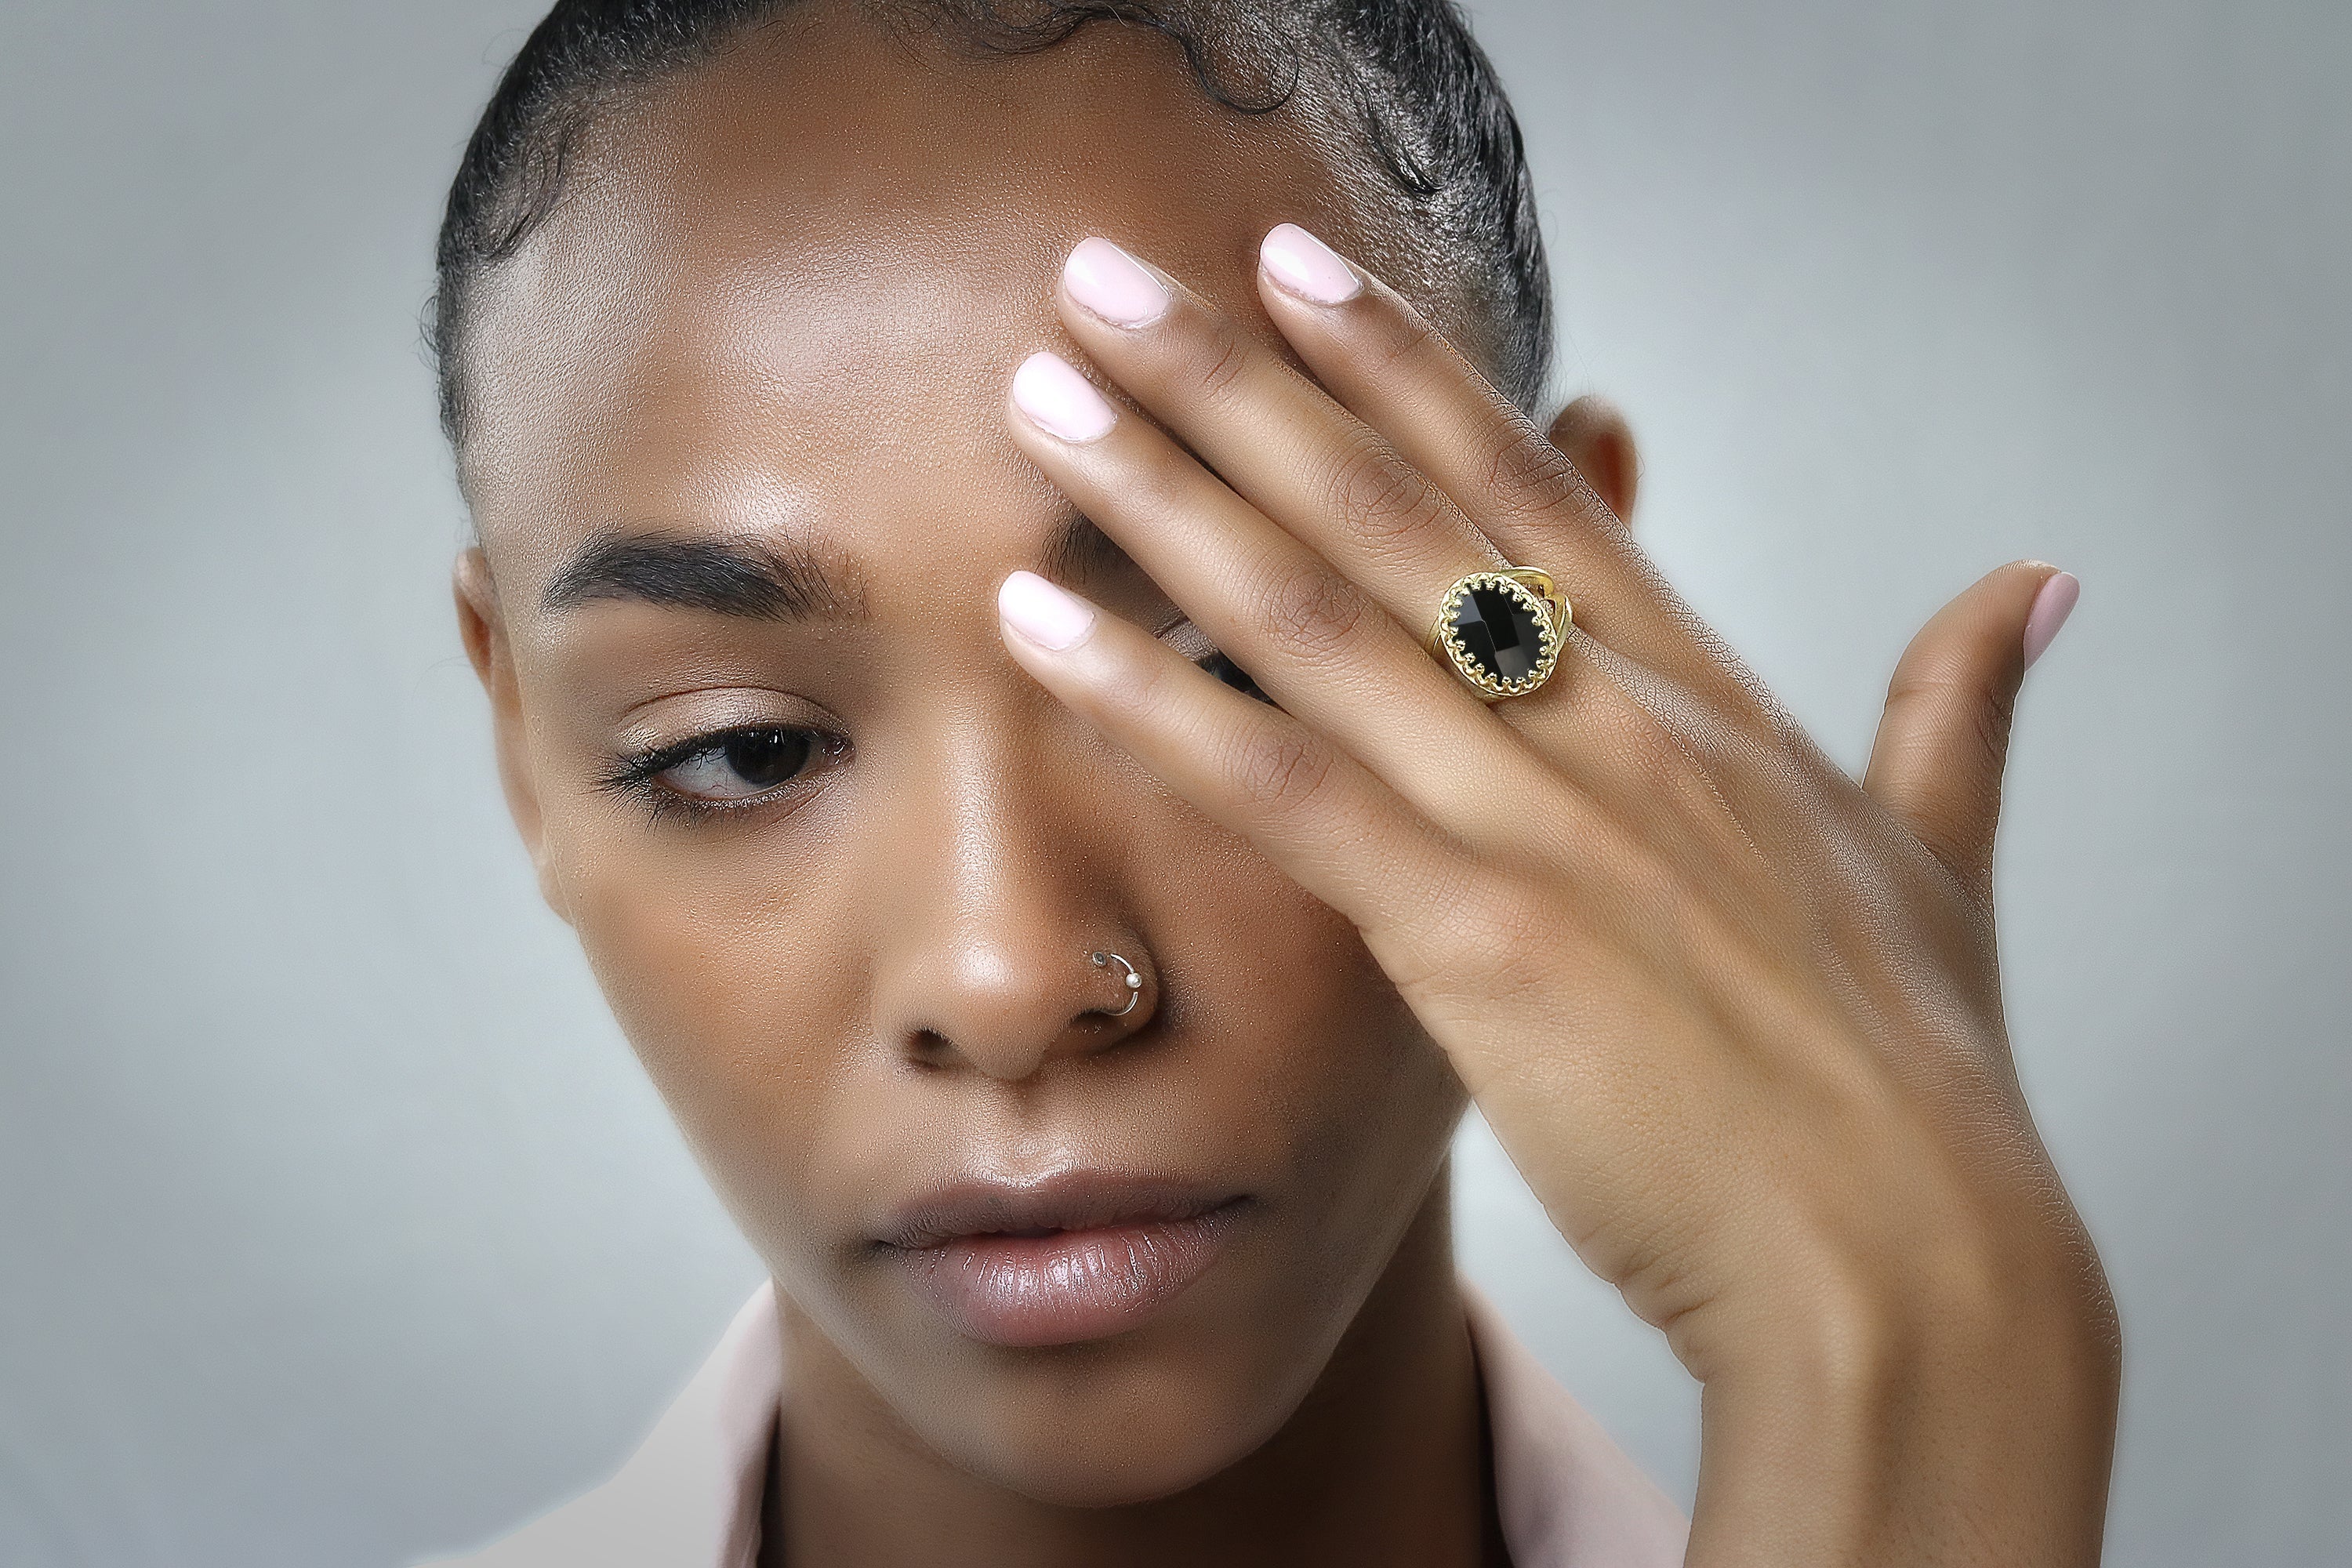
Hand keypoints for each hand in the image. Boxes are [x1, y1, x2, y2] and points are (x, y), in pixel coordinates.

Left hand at [994, 228, 2117, 1564]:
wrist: (1912, 1265)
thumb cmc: (1917, 1083)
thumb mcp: (1941, 859)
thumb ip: (1959, 705)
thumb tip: (2035, 585)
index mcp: (1707, 699)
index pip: (1531, 483)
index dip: (1407, 367)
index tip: (1298, 273)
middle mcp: (1615, 724)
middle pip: (1395, 509)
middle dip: (1238, 383)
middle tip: (1105, 279)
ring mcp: (1547, 820)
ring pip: (1322, 619)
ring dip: (1167, 499)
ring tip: (1044, 403)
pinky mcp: (1482, 937)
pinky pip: (1286, 790)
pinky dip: (1156, 704)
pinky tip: (1043, 631)